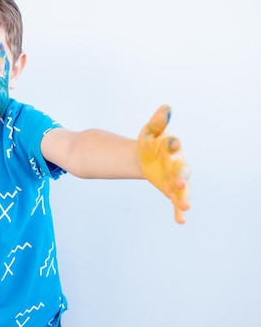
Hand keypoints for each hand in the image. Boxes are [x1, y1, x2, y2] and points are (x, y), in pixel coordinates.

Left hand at [138, 105, 189, 223]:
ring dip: (184, 197)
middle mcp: (178, 164)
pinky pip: (176, 201)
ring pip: (183, 189)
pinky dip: (178, 211)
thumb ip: (157, 122)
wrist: (144, 158)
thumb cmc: (149, 143)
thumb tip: (166, 108)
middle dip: (181, 175)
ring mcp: (176, 179)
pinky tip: (180, 220)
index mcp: (172, 148)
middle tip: (179, 180)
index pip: (174, 145)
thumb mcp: (149, 132)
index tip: (172, 142)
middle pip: (182, 170)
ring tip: (185, 206)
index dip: (173, 143)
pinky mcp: (171, 190)